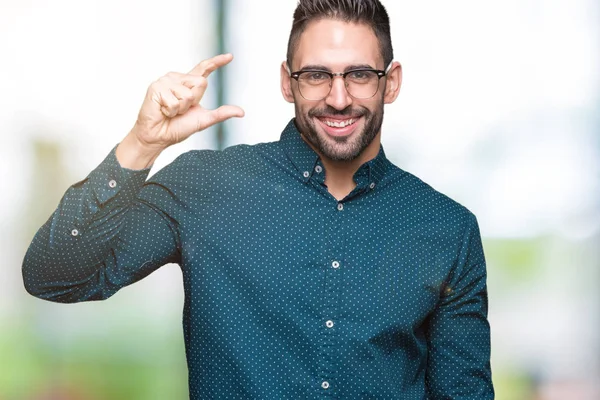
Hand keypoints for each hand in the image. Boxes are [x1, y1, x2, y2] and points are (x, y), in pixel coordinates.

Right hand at [117, 54, 244, 168]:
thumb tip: (241, 112)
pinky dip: (171, 110)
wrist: (158, 137)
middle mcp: (177, 79)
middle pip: (201, 83)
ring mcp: (166, 81)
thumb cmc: (177, 128)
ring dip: (181, 108)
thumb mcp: (204, 120)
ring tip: (169, 111)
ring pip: (188, 94)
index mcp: (188, 84)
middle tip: (180, 110)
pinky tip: (162, 111)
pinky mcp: (156, 87)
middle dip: (193, 101)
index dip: (217, 62)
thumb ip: (221, 113)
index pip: (204, 69)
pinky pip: (174, 100)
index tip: (230, 56)